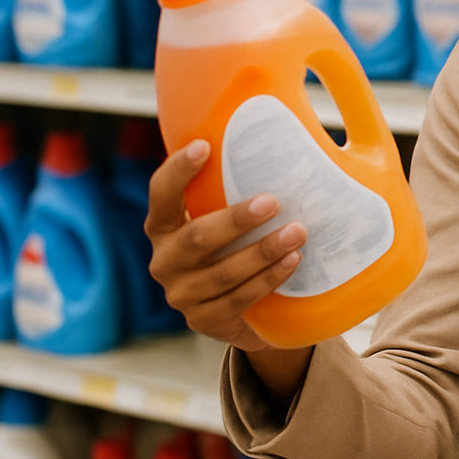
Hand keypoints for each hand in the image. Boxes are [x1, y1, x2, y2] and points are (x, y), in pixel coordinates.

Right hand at [145, 140, 306, 351]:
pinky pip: (239, 299)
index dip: (177, 170)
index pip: (161, 193)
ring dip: (262, 251)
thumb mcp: (231, 220)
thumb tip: (281, 138)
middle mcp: (164, 260)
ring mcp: (181, 294)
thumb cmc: (240, 247)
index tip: (203, 146)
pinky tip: (292, 262)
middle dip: (236, 219)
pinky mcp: (203, 320)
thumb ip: (237, 188)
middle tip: (272, 202)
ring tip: (297, 233)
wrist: (247, 311)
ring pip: (223, 272)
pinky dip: (268, 279)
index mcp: (164, 226)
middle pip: (197, 237)